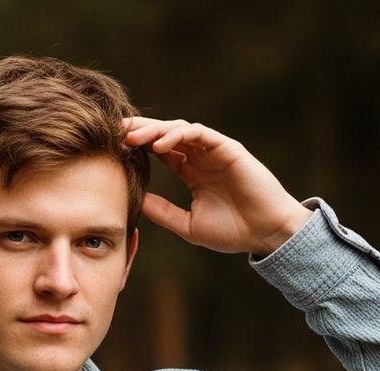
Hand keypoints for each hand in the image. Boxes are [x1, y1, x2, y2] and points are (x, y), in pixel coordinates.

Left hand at [123, 117, 312, 255]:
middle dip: (139, 131)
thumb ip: (163, 213)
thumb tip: (137, 202)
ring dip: (154, 130)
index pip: (159, 149)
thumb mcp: (189, 225)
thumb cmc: (234, 231)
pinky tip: (160, 146)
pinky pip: (199, 133)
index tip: (112, 148)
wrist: (266, 233)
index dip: (136, 146)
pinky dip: (178, 136)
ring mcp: (215, 151)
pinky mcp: (228, 148)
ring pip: (179, 129)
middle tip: (113, 133)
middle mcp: (201, 157)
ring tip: (132, 138)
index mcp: (192, 172)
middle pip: (164, 134)